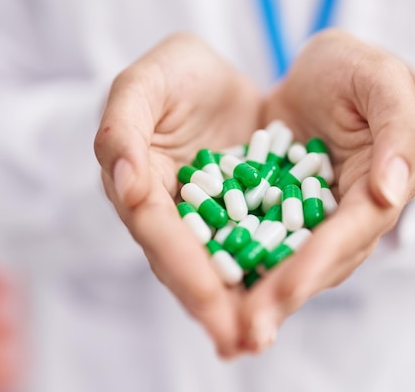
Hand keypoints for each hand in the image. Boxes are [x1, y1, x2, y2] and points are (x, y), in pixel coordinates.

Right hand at [94, 33, 261, 357]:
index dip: (181, 265)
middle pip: (188, 263)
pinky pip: (257, 244)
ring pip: (222, 264)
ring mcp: (208, 220)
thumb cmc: (173, 73)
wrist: (215, 77)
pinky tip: (290, 297)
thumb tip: (126, 186)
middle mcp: (171, 213)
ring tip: (260, 339)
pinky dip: (271, 271)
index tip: (210, 299)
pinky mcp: (244, 215)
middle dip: (212, 304)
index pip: (157, 231)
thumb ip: (123, 126)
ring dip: (242, 302)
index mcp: (139, 184)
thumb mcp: (144, 83)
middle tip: (240, 341)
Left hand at [239, 29, 414, 350]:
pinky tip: (207, 289)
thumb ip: (399, 132)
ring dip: (257, 297)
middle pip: (317, 263)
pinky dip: (237, 265)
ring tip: (224, 328)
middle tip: (245, 330)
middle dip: (282, 297)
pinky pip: (258, 242)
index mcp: (379, 189)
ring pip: (286, 263)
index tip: (284, 290)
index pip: (351, 233)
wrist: (324, 73)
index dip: (319, 262)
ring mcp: (312, 220)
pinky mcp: (277, 212)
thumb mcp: (383, 83)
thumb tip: (392, 190)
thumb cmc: (359, 73)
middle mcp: (346, 216)